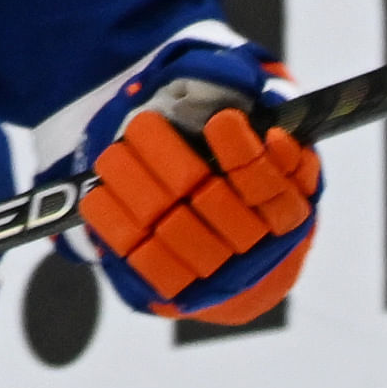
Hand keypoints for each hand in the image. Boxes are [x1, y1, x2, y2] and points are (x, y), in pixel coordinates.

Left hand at [82, 64, 321, 324]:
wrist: (222, 248)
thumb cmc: (236, 175)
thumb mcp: (261, 136)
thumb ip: (265, 111)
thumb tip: (265, 95)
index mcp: (286, 212)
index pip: (268, 186)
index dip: (244, 155)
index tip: (220, 122)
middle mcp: (256, 250)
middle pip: (216, 205)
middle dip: (172, 161)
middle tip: (142, 125)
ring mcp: (216, 276)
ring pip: (177, 232)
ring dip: (138, 184)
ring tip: (116, 153)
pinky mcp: (176, 292)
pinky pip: (145, 264)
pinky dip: (116, 223)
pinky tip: (101, 193)